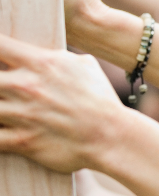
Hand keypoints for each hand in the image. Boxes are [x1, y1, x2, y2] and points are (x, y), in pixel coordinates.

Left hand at [0, 33, 126, 172]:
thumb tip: (48, 54)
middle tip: (4, 88)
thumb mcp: (85, 65)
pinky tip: (3, 127)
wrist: (110, 135)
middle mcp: (25, 86)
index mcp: (41, 63)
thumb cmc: (100, 99)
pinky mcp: (21, 141)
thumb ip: (59, 57)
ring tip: (5, 108)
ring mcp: (21, 114)